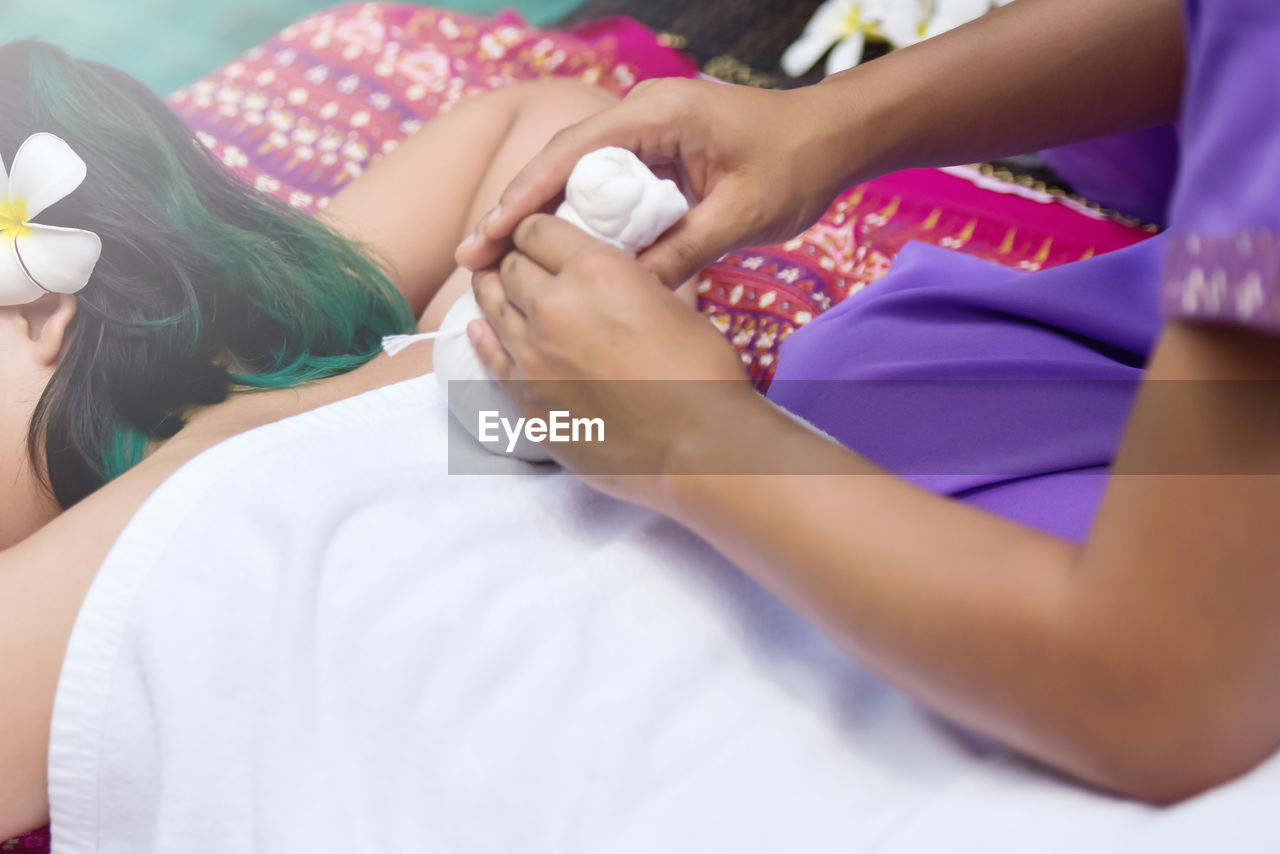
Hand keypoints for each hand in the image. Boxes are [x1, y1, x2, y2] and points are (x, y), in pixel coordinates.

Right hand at [455, 78, 853, 286]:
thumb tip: (627, 289)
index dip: (526, 197)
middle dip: (516, 209)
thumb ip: (682, 250)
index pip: (573, 153)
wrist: (832, 139)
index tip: (490, 235)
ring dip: (539, 214)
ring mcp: (646, 130)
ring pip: (576, 173)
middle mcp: (642, 114)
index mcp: (658, 113)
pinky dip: (576, 215)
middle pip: (560, 161)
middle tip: (474, 256)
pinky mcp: (654, 152)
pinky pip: (603, 183)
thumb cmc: (794, 166)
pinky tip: (552, 251)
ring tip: (496, 259)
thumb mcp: (739, 216)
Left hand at [469, 213, 760, 507]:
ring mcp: (533, 356)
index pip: (535, 228)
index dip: (534, 230)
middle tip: (522, 266)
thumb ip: (625, 283)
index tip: (537, 237)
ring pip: (492, 308)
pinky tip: (479, 329)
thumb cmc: (701, 373)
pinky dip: (484, 338)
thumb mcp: (670, 302)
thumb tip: (605, 282)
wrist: (696, 447)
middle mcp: (553, 306)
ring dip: (495, 294)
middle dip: (516, 261)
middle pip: (509, 267)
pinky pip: (491, 358)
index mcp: (594, 270)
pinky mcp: (526, 399)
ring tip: (495, 288)